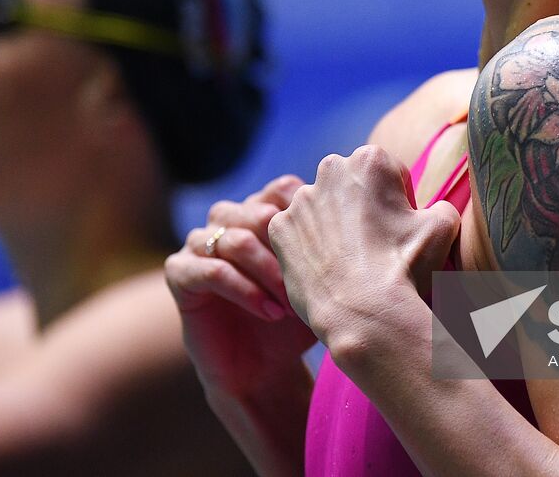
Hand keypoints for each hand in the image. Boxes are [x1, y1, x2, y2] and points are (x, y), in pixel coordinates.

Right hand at [166, 176, 316, 398]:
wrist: (263, 370)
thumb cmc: (296, 321)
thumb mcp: (319, 281)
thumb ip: (335, 246)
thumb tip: (378, 219)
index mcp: (260, 211)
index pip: (281, 189)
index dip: (306, 213)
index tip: (332, 246)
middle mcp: (227, 221)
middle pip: (257, 211)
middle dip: (287, 248)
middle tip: (310, 281)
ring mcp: (199, 244)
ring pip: (234, 239)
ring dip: (268, 271)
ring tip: (291, 303)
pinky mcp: (180, 275)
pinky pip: (210, 269)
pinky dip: (244, 290)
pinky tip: (270, 312)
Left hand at [267, 144, 459, 352]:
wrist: (364, 312)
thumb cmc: (405, 267)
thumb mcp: (443, 227)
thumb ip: (441, 206)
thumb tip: (436, 209)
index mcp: (370, 160)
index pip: (389, 174)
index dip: (401, 203)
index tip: (401, 230)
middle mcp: (329, 170)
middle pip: (351, 186)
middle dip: (363, 208)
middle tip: (376, 246)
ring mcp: (300, 199)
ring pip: (323, 208)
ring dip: (334, 226)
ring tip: (351, 262)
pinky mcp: (280, 228)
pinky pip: (297, 233)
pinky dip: (309, 247)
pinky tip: (327, 269)